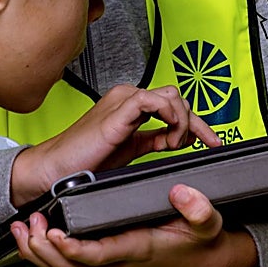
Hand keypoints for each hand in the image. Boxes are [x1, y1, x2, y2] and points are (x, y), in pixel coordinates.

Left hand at [10, 184, 257, 266]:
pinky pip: (68, 266)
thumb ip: (198, 208)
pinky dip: (45, 253)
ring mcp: (110, 265)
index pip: (100, 254)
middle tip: (30, 224)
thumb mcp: (208, 223)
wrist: (201, 263)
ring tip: (22, 227)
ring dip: (38, 251)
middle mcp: (119, 261)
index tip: (55, 234)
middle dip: (44, 249)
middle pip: (72, 266)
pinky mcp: (104, 263)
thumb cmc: (198, 243)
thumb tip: (182, 193)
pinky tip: (32, 236)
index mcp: (138, 248)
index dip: (74, 248)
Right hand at [11, 85, 219, 203]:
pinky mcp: (119, 110)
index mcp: (130, 106)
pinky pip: (155, 101)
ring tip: (176, 145)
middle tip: (204, 144)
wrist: (56, 170)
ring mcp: (123, 101)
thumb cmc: (85, 163)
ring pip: (171, 96)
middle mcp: (128, 98)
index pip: (173, 104)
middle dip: (196, 122)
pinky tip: (170, 138)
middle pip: (177, 97)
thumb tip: (177, 140)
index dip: (197, 123)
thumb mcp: (130, 152)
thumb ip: (152, 141)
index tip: (212, 142)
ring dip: (183, 121)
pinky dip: (170, 118)